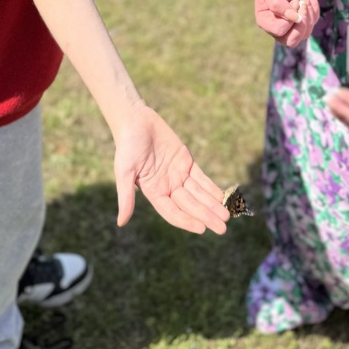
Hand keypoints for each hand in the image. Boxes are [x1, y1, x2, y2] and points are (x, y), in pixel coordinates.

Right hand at [113, 103, 229, 234]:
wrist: (136, 120)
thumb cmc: (126, 146)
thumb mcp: (124, 172)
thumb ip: (126, 197)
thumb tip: (121, 224)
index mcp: (154, 192)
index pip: (173, 213)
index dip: (187, 221)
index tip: (202, 228)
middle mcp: (167, 186)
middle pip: (190, 205)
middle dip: (206, 216)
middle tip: (222, 228)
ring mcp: (178, 174)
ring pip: (198, 193)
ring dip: (212, 204)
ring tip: (227, 215)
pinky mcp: (185, 161)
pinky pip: (201, 177)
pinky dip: (211, 187)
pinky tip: (222, 197)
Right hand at [254, 0, 318, 47]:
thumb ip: (278, 5)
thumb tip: (295, 19)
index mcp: (265, 20)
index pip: (279, 31)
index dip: (289, 18)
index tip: (293, 0)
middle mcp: (277, 25)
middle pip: (292, 41)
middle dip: (301, 24)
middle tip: (302, 5)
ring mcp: (291, 23)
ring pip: (305, 33)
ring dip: (308, 13)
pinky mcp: (304, 18)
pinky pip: (314, 20)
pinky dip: (313, 6)